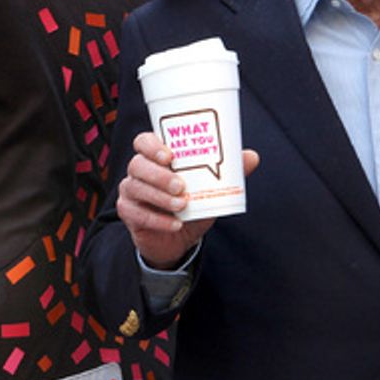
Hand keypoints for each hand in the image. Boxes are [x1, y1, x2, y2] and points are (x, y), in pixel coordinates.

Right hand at [117, 132, 259, 268]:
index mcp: (154, 157)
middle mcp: (138, 170)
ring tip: (182, 205)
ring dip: (160, 197)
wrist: (176, 237)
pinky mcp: (127, 212)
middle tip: (181, 186)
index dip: (152, 146)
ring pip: (136, 187)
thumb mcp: (209, 188)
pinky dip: (157, 219)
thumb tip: (251, 157)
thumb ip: (228, 172)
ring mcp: (130, 191)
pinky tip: (175, 224)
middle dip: (159, 175)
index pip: (143, 142)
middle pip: (138, 164)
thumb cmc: (191, 204)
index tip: (170, 156)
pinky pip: (137, 213)